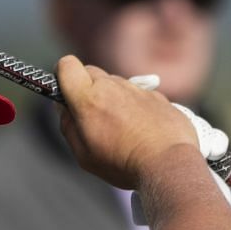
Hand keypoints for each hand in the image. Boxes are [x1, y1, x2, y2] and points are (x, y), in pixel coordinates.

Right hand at [54, 55, 197, 189]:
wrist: (168, 164)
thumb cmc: (122, 164)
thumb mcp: (84, 155)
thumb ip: (68, 126)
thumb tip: (65, 108)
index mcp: (88, 99)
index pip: (67, 65)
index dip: (62, 75)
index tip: (66, 92)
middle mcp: (112, 87)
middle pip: (91, 72)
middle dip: (87, 88)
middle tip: (92, 114)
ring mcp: (137, 90)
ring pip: (116, 84)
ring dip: (113, 98)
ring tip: (122, 128)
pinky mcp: (157, 96)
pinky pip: (138, 95)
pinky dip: (135, 106)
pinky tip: (142, 129)